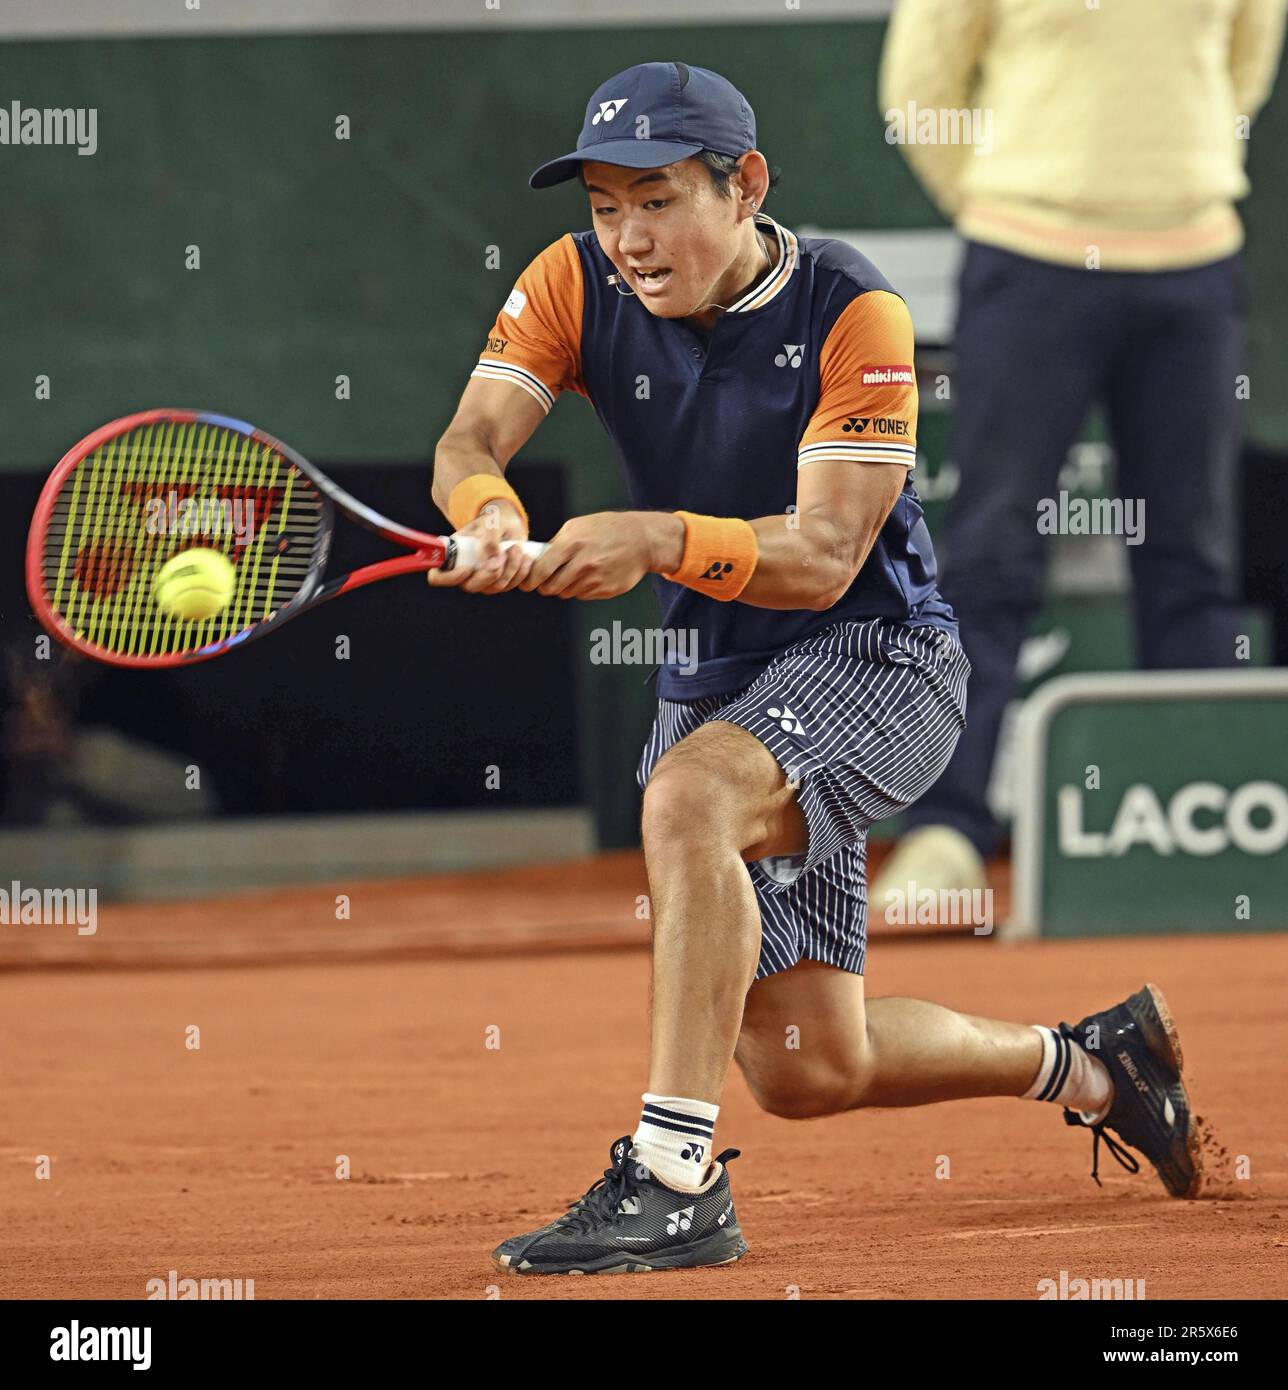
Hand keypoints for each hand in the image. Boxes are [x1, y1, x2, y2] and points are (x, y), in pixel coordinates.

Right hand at [426, 500, 534, 593]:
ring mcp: (481, 578)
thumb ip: (489, 540)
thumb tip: (493, 562)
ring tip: (516, 547)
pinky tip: (524, 557)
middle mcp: (464, 570)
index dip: (449, 578)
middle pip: (470, 586)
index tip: (468, 568)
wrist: (509, 523)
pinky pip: (510, 585)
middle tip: (505, 553)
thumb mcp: (491, 523)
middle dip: (490, 574)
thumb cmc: (493, 519)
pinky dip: (520, 572)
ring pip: (493, 587)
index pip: (437, 577)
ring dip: (510, 568)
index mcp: (452, 554)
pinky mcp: (499, 581)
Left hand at [520, 511, 679, 599]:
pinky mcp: (606, 590)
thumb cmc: (609, 529)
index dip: (530, 580)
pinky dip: (582, 589)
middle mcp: (583, 564)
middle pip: (551, 588)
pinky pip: (583, 595)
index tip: (527, 582)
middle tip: (548, 581)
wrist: (642, 540)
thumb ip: (557, 542)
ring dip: (565, 587)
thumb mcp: (579, 525)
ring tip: (575, 573)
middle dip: (546, 586)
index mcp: (572, 544)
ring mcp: (595, 579)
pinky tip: (591, 575)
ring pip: (567, 593)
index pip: (541, 570)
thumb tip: (538, 558)